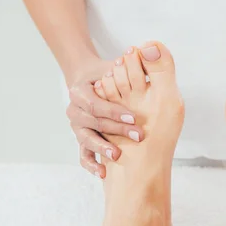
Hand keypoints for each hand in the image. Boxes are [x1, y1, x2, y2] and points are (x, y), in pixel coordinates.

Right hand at [66, 57, 143, 177]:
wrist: (90, 81)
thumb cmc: (108, 74)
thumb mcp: (117, 67)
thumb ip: (132, 63)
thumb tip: (151, 53)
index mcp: (80, 91)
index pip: (96, 104)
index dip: (114, 111)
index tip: (133, 117)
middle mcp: (74, 109)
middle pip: (94, 123)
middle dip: (116, 130)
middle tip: (138, 136)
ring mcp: (77, 126)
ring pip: (86, 139)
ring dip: (102, 148)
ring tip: (117, 156)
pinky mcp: (81, 139)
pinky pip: (83, 154)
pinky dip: (91, 164)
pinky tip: (103, 173)